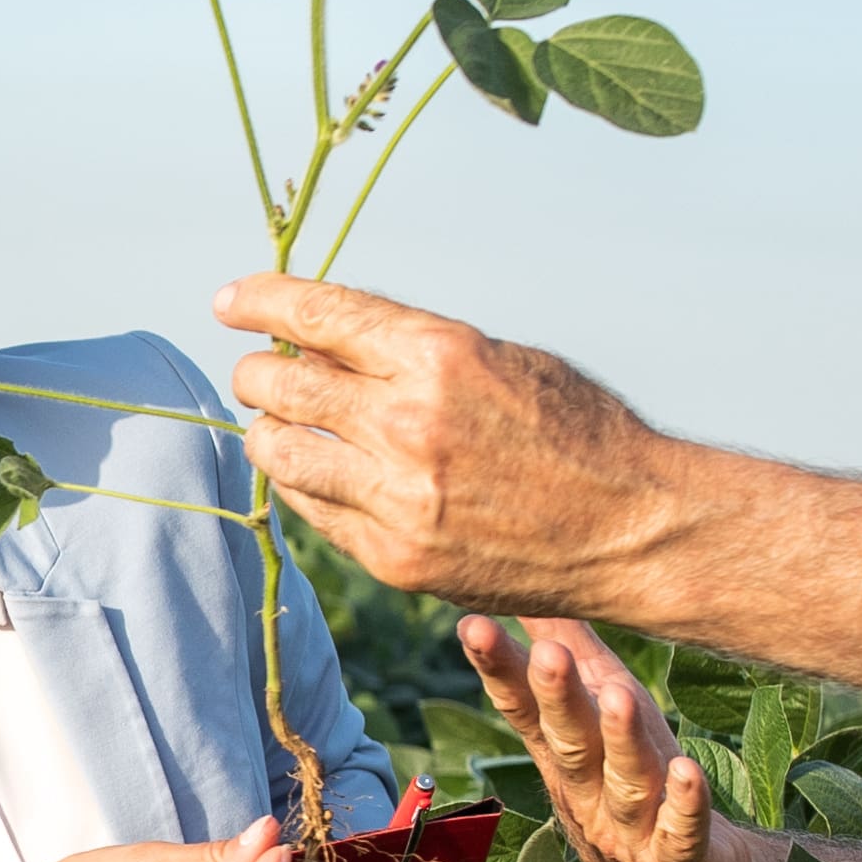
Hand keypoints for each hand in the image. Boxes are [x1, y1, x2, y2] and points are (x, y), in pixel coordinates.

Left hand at [212, 273, 654, 603]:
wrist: (630, 528)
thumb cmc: (574, 430)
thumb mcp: (500, 360)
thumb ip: (411, 351)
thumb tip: (321, 342)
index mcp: (439, 355)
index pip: (319, 315)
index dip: (263, 302)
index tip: (230, 303)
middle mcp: (409, 423)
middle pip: (281, 385)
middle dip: (257, 373)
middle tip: (258, 374)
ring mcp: (398, 498)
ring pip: (280, 454)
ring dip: (268, 432)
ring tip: (281, 426)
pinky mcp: (396, 559)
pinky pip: (315, 512)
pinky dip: (306, 485)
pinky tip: (316, 473)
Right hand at [468, 615, 782, 861]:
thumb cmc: (642, 783)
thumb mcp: (603, 716)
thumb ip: (571, 655)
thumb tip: (534, 591)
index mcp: (566, 756)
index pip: (525, 709)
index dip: (499, 669)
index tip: (472, 624)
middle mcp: (590, 794)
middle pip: (568, 743)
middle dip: (556, 700)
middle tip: (545, 656)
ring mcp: (632, 832)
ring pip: (623, 784)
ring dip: (620, 743)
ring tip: (621, 697)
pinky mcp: (680, 861)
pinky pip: (682, 832)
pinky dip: (685, 804)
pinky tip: (688, 772)